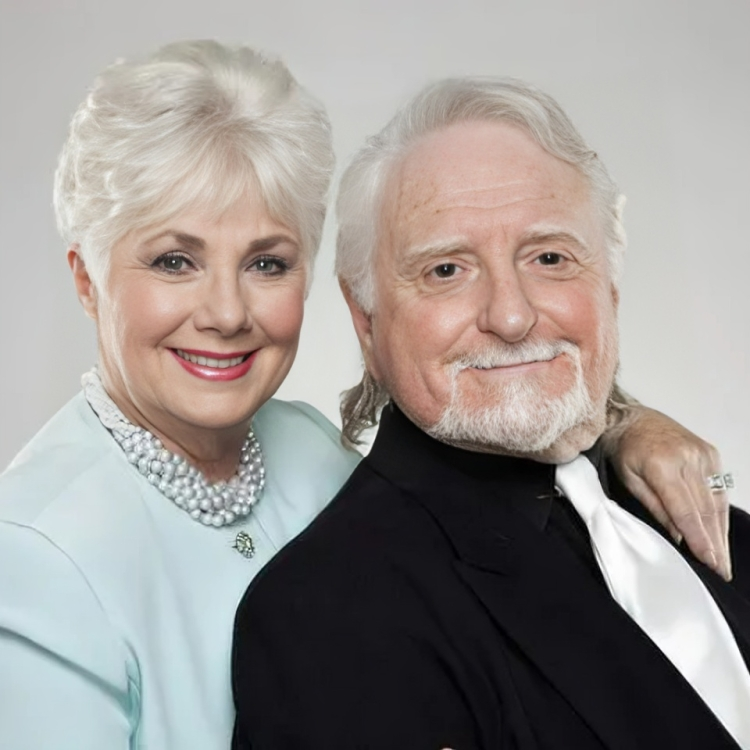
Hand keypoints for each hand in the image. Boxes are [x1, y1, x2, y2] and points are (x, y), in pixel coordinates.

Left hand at [602, 401, 730, 580]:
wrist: (632, 417)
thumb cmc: (625, 449)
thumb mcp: (629, 480)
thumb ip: (655, 507)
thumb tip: (678, 536)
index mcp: (663, 465)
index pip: (686, 511)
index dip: (699, 539)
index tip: (709, 562)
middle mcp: (688, 458)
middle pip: (705, 509)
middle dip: (714, 543)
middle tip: (720, 570)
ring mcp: (702, 454)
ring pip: (716, 500)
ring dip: (721, 532)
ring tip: (723, 559)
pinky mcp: (710, 453)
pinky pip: (719, 487)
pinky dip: (720, 511)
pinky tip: (720, 532)